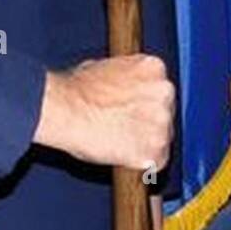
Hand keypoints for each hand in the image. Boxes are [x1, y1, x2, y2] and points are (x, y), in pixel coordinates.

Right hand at [32, 54, 173, 171]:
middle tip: (123, 126)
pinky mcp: (156, 151)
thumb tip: (123, 86)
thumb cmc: (76, 91)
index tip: (132, 109)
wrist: (65, 111)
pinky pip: (156, 161)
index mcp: (154, 68)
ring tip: (118, 139)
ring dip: (145, 142)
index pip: (160, 89)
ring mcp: (163, 122)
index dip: (144, 102)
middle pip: (164, 112)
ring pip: (162, 137)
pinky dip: (141, 162)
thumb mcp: (104, 67)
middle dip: (147, 121)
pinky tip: (122, 153)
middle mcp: (164, 91)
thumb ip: (125, 78)